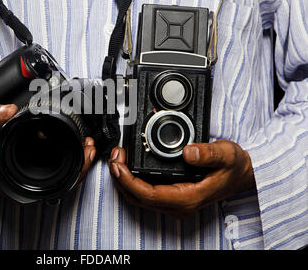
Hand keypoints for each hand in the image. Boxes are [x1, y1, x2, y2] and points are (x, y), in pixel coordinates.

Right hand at [0, 104, 95, 195]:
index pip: (54, 183)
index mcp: (14, 182)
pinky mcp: (30, 180)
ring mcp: (28, 186)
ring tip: (86, 146)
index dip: (75, 168)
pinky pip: (54, 177)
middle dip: (81, 165)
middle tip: (91, 145)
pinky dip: (66, 165)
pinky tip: (73, 151)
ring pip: (60, 181)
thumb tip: (10, 109)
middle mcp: (23, 189)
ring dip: (75, 165)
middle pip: (63, 183)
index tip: (86, 151)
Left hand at [108, 140, 255, 217]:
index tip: (118, 166)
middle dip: (120, 178)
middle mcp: (179, 204)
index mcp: (188, 197)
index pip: (150, 194)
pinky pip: (145, 193)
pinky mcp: (172, 197)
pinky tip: (128, 165)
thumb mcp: (227, 155)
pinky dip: (132, 180)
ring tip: (117, 158)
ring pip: (139, 197)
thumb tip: (188, 152)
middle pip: (138, 198)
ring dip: (123, 179)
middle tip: (114, 156)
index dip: (129, 181)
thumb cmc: (235, 167)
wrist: (243, 175)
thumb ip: (208, 153)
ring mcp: (174, 203)